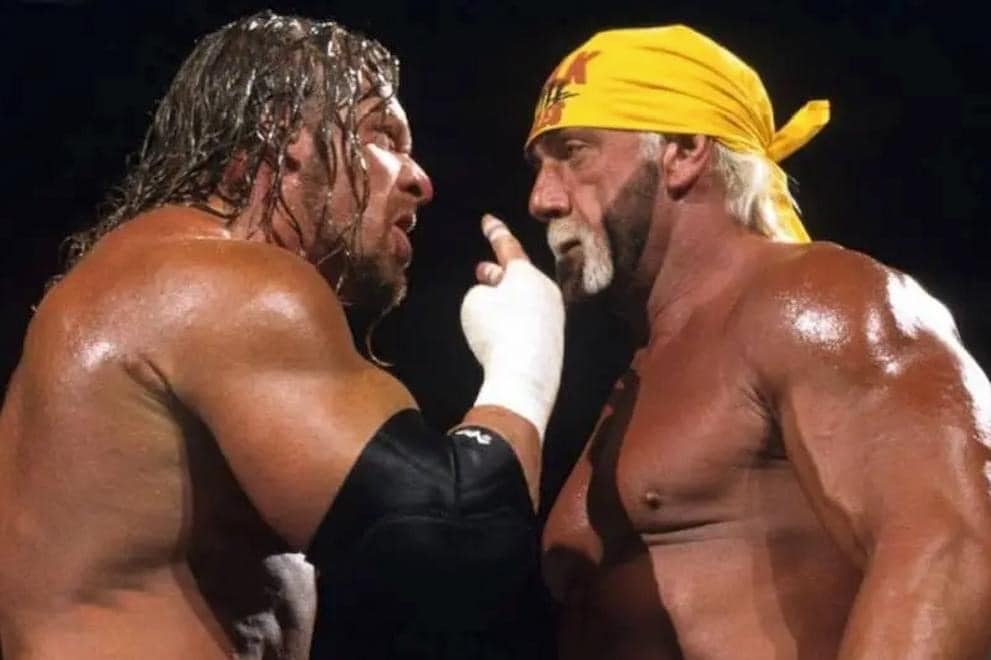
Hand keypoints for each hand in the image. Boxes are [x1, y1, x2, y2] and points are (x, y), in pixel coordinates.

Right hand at [460, 214, 564, 439]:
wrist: (524, 377)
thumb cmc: (496, 333)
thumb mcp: (474, 302)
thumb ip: (483, 292)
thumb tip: (496, 299)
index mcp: (527, 274)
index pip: (508, 247)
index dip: (495, 232)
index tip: (488, 220)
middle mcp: (546, 290)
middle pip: (518, 275)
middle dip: (498, 272)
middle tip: (482, 270)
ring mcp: (554, 316)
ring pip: (524, 298)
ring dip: (505, 297)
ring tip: (488, 301)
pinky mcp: (553, 341)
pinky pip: (529, 322)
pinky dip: (513, 321)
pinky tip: (500, 334)